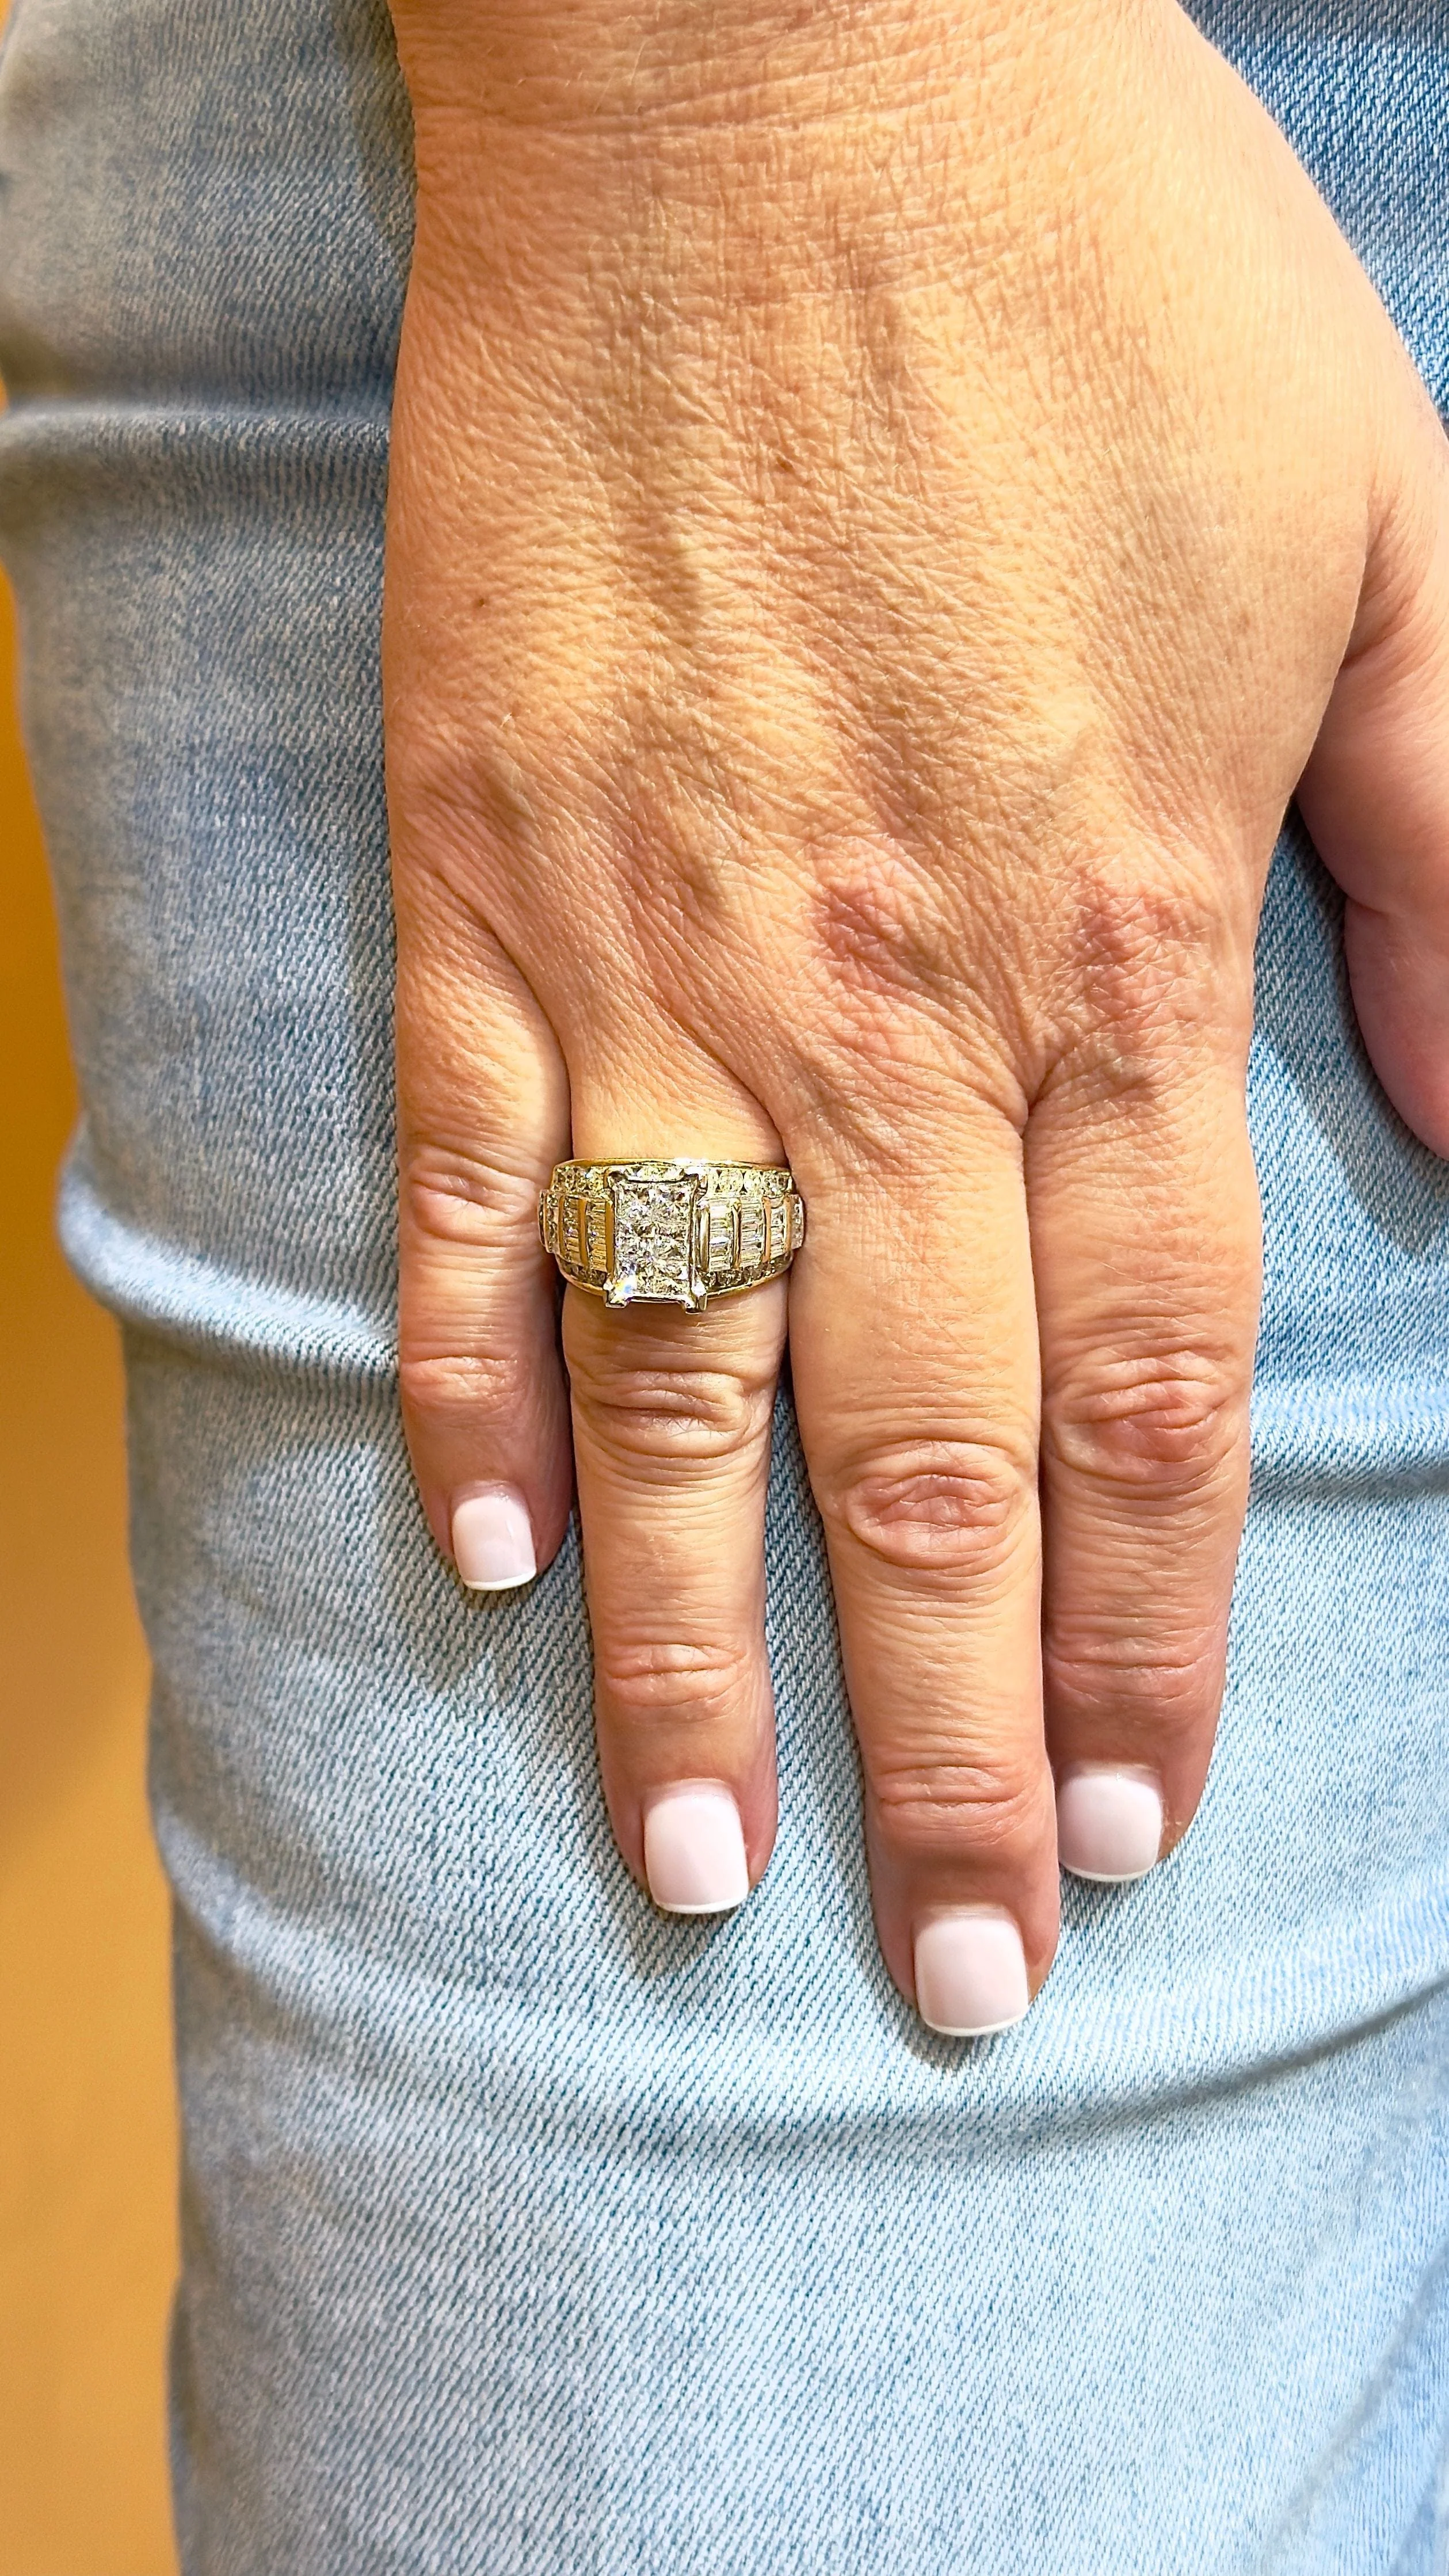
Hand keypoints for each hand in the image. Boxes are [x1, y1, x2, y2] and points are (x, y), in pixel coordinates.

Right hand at [381, 0, 1448, 2031]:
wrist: (763, 52)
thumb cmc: (1088, 270)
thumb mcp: (1392, 526)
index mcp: (1114, 929)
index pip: (1150, 1384)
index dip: (1144, 1634)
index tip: (1126, 1827)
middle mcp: (881, 994)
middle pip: (924, 1445)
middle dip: (941, 1736)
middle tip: (949, 1970)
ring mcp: (657, 943)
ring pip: (688, 1373)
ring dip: (698, 1640)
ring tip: (697, 1861)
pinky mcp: (484, 868)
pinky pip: (468, 1174)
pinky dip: (475, 1369)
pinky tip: (492, 1553)